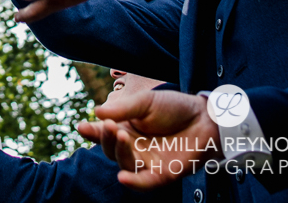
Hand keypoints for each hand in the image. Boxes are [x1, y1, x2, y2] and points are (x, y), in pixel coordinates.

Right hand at [79, 89, 220, 188]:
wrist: (205, 118)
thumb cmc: (174, 108)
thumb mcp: (145, 103)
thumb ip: (122, 109)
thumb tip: (96, 112)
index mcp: (126, 128)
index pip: (103, 133)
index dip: (91, 131)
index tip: (81, 126)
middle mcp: (133, 147)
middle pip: (110, 150)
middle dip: (105, 138)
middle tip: (108, 125)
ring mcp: (148, 161)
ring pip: (124, 164)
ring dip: (118, 151)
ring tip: (119, 133)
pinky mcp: (164, 174)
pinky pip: (145, 182)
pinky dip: (134, 183)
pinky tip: (122, 178)